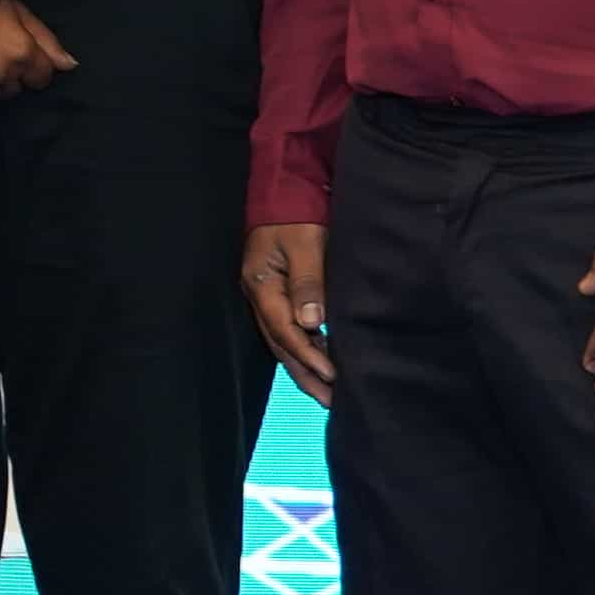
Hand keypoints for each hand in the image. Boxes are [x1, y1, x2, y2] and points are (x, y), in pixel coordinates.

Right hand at [243, 223, 334, 405]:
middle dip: (305, 374)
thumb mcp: (305, 245)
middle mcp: (260, 297)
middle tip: (330, 401)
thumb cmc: (296, 217)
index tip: (334, 375)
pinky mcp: (277, 295)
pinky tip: (321, 361)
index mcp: (262, 286)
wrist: (284, 194)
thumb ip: (308, 283)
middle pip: (280, 345)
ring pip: (282, 342)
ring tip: (327, 392)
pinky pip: (287, 331)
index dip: (309, 355)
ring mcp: (266, 297)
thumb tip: (312, 322)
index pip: (285, 330)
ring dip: (304, 367)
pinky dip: (304, 350)